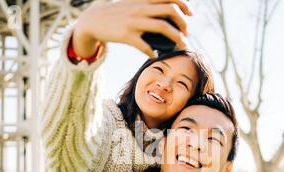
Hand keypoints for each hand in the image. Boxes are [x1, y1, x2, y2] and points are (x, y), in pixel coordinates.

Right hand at [73, 0, 191, 57]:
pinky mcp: (126, 36)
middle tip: (186, 34)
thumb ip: (148, 4)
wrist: (93, 20)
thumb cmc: (117, 14)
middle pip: (170, 11)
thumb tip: (168, 12)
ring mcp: (133, 22)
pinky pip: (145, 46)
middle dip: (183, 24)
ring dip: (176, 38)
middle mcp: (140, 8)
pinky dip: (153, 52)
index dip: (184, 5)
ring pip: (162, 28)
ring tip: (180, 45)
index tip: (190, 15)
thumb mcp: (133, 3)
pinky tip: (155, 55)